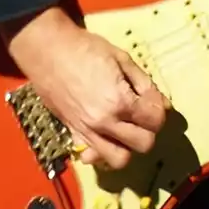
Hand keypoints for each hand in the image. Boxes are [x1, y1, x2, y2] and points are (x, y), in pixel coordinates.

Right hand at [0, 7, 168, 169]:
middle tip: (140, 113)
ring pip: (120, 159)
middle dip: (148, 129)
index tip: (150, 99)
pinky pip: (92, 155)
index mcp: (120, 101)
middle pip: (143, 144)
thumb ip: (144, 83)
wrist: (46, 50)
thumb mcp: (121, 58)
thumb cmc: (84, 48)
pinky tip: (103, 136)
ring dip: (127, 146)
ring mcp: (87, 131)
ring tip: (125, 129)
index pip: (155, 121)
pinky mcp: (73, 132)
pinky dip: (101, 151)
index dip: (158, 110)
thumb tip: (162, 104)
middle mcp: (105, 123)